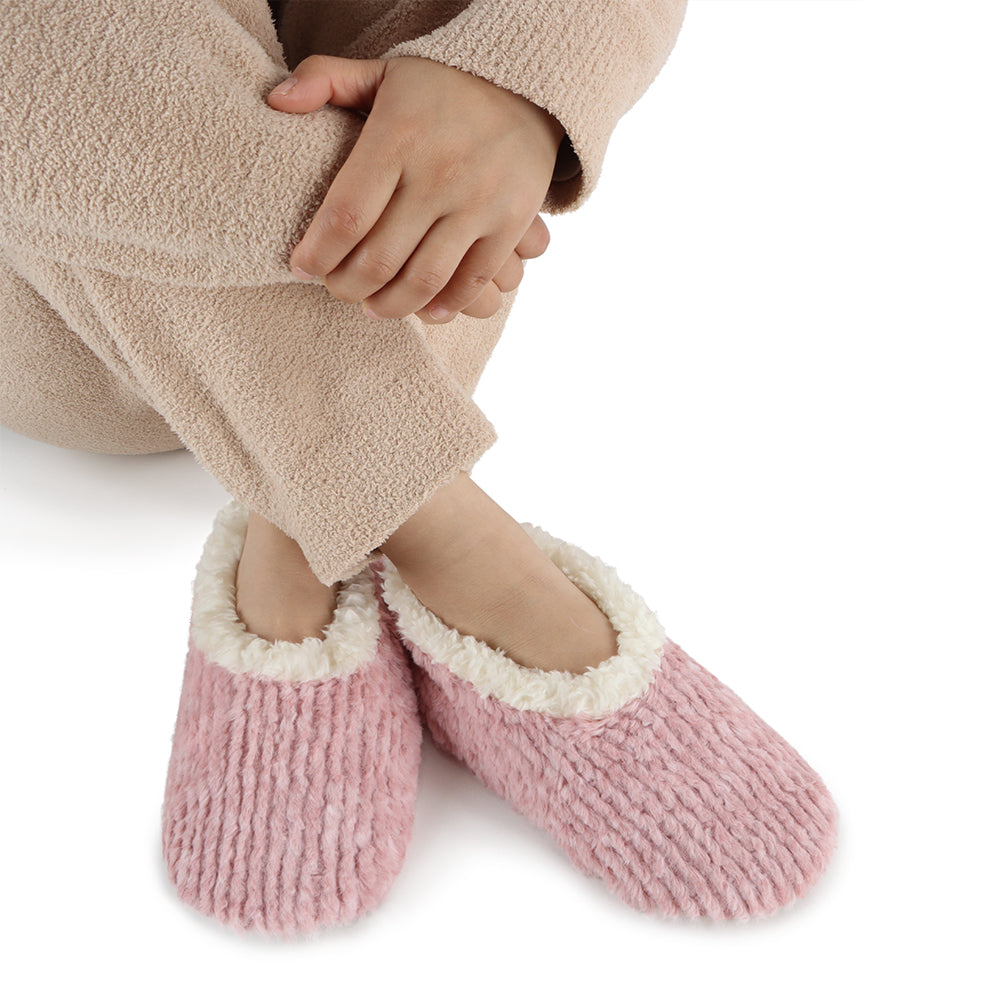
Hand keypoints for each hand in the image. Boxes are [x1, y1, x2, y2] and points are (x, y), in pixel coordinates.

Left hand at [266, 54, 562, 322]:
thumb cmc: (441, 88)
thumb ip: (325, 79)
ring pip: (424, 281)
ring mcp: (480, 202)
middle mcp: (440, 172)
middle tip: (335, 290)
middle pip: (380, 259)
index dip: (317, 254)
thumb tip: (276, 102)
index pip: (346, 216)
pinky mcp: (511, 223)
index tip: (301, 268)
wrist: (527, 85)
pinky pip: (472, 282)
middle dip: (347, 287)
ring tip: (373, 307)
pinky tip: (423, 310)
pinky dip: (444, 306)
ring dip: (391, 306)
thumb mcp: (383, 71)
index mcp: (399, 135)